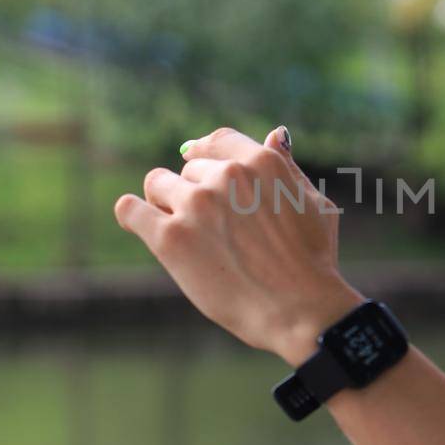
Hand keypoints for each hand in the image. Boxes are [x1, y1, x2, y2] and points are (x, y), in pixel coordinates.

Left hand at [114, 125, 363, 361]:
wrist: (298, 310)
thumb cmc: (313, 261)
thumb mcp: (314, 203)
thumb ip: (287, 167)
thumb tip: (273, 134)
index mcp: (261, 163)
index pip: (217, 142)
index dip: (205, 154)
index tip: (197, 167)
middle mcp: (227, 176)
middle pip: (190, 168)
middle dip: (196, 191)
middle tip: (212, 227)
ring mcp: (196, 205)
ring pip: (158, 184)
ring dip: (165, 202)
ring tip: (183, 230)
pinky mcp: (170, 237)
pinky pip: (130, 209)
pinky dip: (132, 214)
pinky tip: (139, 224)